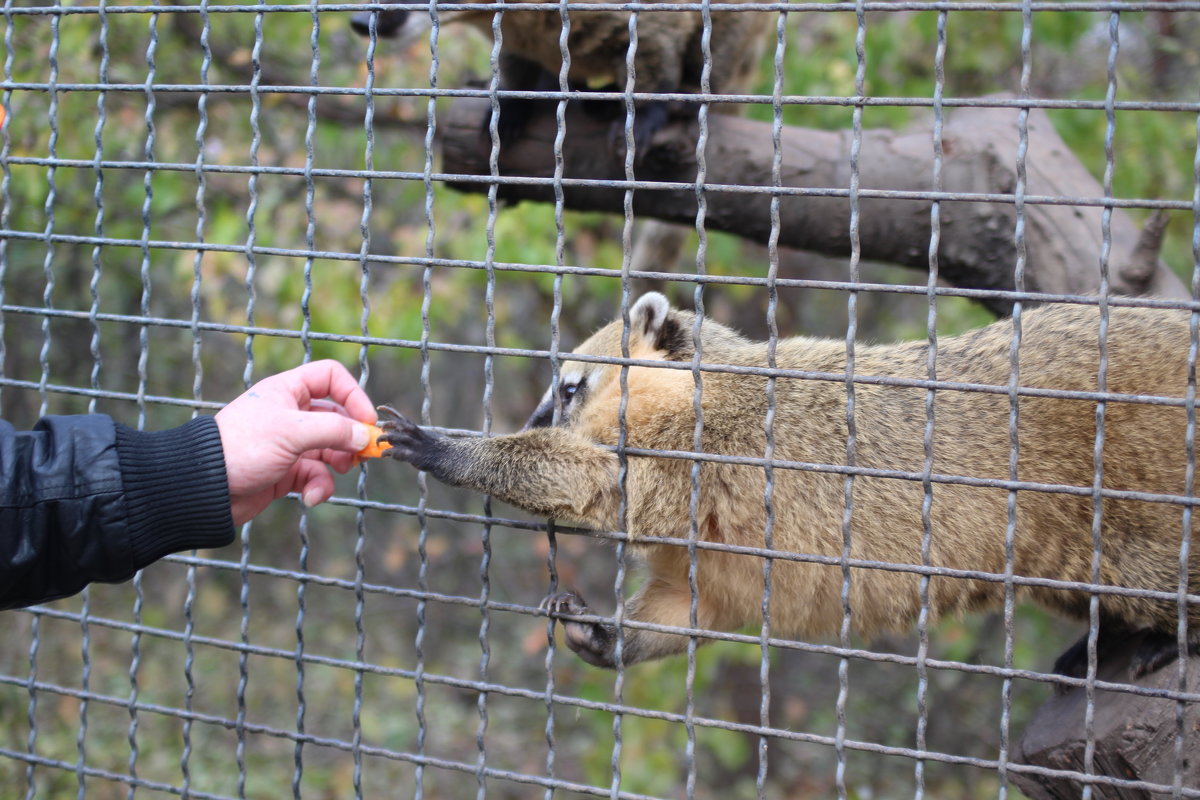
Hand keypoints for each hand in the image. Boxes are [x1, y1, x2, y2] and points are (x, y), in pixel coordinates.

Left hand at [215, 360, 376, 524]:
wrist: (204, 488)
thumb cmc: (242, 447)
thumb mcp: (292, 431)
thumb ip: (334, 431)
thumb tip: (365, 436)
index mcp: (288, 391)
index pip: (331, 378)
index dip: (353, 395)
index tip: (366, 420)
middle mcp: (291, 414)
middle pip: (337, 417)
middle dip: (350, 436)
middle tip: (363, 453)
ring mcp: (290, 444)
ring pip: (330, 449)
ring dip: (338, 463)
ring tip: (338, 472)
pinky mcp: (286, 471)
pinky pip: (315, 476)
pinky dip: (318, 486)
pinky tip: (309, 496)